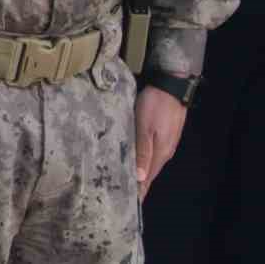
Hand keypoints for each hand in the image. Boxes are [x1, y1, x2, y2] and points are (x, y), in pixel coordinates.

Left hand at [134, 85, 186, 201]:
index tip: (129, 207)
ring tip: (124, 182)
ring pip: (149, 163)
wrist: (170, 86)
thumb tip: (139, 177)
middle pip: (148, 173)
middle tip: (121, 196)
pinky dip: (141, 160)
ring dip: (138, 173)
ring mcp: (164, 143)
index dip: (139, 192)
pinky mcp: (162, 134)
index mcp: (160, 153)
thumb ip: (142, 152)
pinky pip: (150, 153)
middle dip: (137, 185)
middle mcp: (164, 152)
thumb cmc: (155, 106)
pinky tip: (133, 160)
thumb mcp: (145, 128)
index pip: (148, 179)